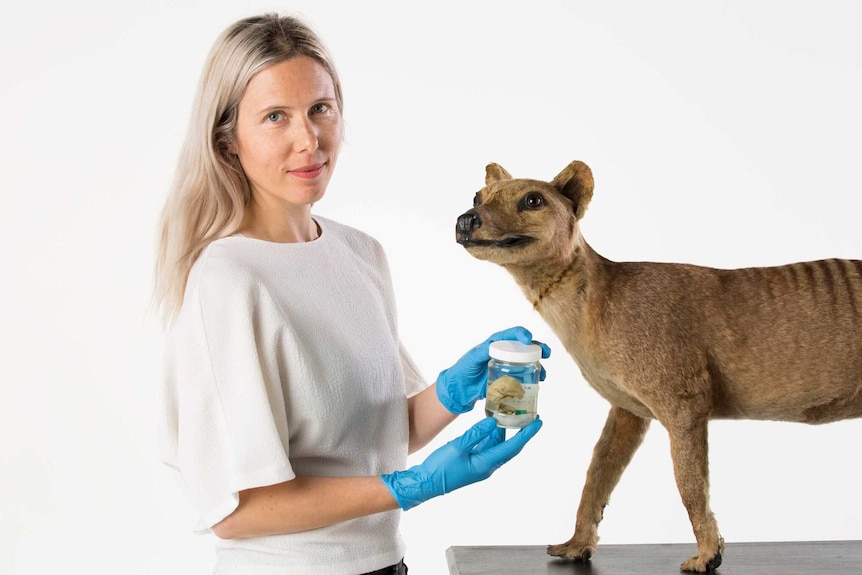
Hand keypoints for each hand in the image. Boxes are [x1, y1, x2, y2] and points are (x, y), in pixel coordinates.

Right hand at [380, 416, 541, 509]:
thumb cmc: (440, 468)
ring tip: (510, 414)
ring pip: (497, 445)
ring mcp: (480, 465)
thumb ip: (476, 434)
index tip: (538, 422)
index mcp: (486, 464)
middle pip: (509, 446)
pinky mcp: (472, 463)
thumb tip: (493, 422)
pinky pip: (487, 447)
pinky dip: (491, 435)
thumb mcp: (457, 447)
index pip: (512, 446)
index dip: (526, 434)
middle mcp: (487, 466)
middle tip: (529, 415)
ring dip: (504, 431)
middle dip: (520, 431)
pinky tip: (490, 424)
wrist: (425, 484)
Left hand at [436, 326, 550, 413]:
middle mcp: (505, 353)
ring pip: (528, 363)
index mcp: (496, 343)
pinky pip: (523, 377)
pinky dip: (532, 380)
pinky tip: (537, 384)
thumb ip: (481, 352)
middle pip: (526, 347)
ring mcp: (508, 366)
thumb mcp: (471, 359)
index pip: (512, 334)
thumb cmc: (463, 369)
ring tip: (543, 374)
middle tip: (547, 353)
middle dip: (539, 348)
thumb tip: (491, 346)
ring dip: (538, 367)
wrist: (460, 388)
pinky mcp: (509, 380)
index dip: (522, 334)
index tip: (529, 339)